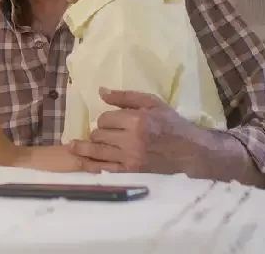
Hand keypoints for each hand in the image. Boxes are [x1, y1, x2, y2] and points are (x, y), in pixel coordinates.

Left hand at [67, 88, 205, 174]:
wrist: (192, 153)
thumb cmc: (172, 125)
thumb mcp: (152, 103)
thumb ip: (126, 97)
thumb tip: (101, 91)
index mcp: (137, 120)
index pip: (106, 118)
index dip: (106, 119)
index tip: (113, 121)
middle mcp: (131, 140)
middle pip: (99, 134)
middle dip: (99, 132)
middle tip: (105, 134)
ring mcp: (130, 159)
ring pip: (97, 151)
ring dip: (84, 148)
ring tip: (72, 147)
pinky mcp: (131, 173)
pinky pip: (104, 170)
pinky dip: (90, 166)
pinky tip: (81, 163)